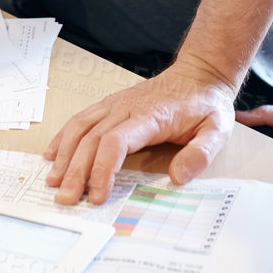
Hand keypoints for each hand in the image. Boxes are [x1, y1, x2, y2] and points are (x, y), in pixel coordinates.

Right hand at [43, 60, 237, 205]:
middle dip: (76, 171)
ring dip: (64, 155)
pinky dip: (63, 136)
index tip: (98, 196)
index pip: (116, 142)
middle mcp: (126, 107)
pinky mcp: (111, 104)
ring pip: (80, 128)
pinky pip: (81, 118)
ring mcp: (116, 104)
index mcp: (151, 116)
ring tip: (54, 181)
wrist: (199, 74)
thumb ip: (201, 153)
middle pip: (92, 139)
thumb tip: (177, 178)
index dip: (102, 170)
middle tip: (66, 199)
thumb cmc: (206, 104)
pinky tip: (53, 154)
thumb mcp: (218, 129)